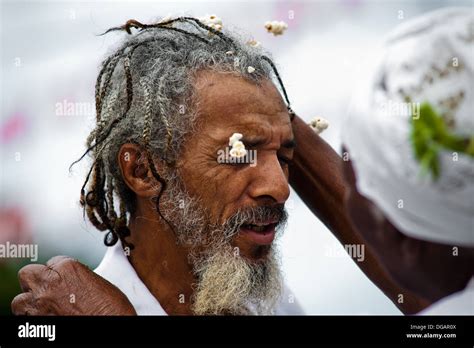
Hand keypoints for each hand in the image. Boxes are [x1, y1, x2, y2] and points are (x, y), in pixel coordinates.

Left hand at [11, 256, 135, 315]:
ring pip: (21, 299)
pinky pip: (23, 318)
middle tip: (49, 290)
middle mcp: (50, 283)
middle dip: (37, 282)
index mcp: (68, 268)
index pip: (52, 262)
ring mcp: (39, 304)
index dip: (58, 273)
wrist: (112, 326)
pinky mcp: (35, 323)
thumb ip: (79, 277)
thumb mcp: (99, 283)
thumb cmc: (111, 309)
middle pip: (29, 274)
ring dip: (31, 302)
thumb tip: (73, 282)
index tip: (63, 281)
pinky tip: (48, 319)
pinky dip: (33, 318)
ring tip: (46, 308)